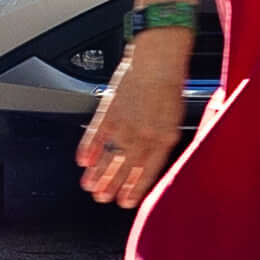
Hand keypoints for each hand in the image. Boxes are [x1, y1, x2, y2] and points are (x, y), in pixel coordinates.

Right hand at [81, 27, 198, 204]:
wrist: (159, 57)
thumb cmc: (170, 83)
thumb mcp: (176, 116)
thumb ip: (163, 139)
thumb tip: (151, 155)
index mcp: (164, 138)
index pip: (147, 171)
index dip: (136, 189)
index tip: (127, 202)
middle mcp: (143, 135)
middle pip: (125, 168)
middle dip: (113, 186)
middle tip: (103, 199)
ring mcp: (124, 123)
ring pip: (108, 156)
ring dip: (98, 174)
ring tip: (90, 187)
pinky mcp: (109, 109)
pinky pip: (95, 134)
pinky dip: (87, 148)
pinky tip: (83, 161)